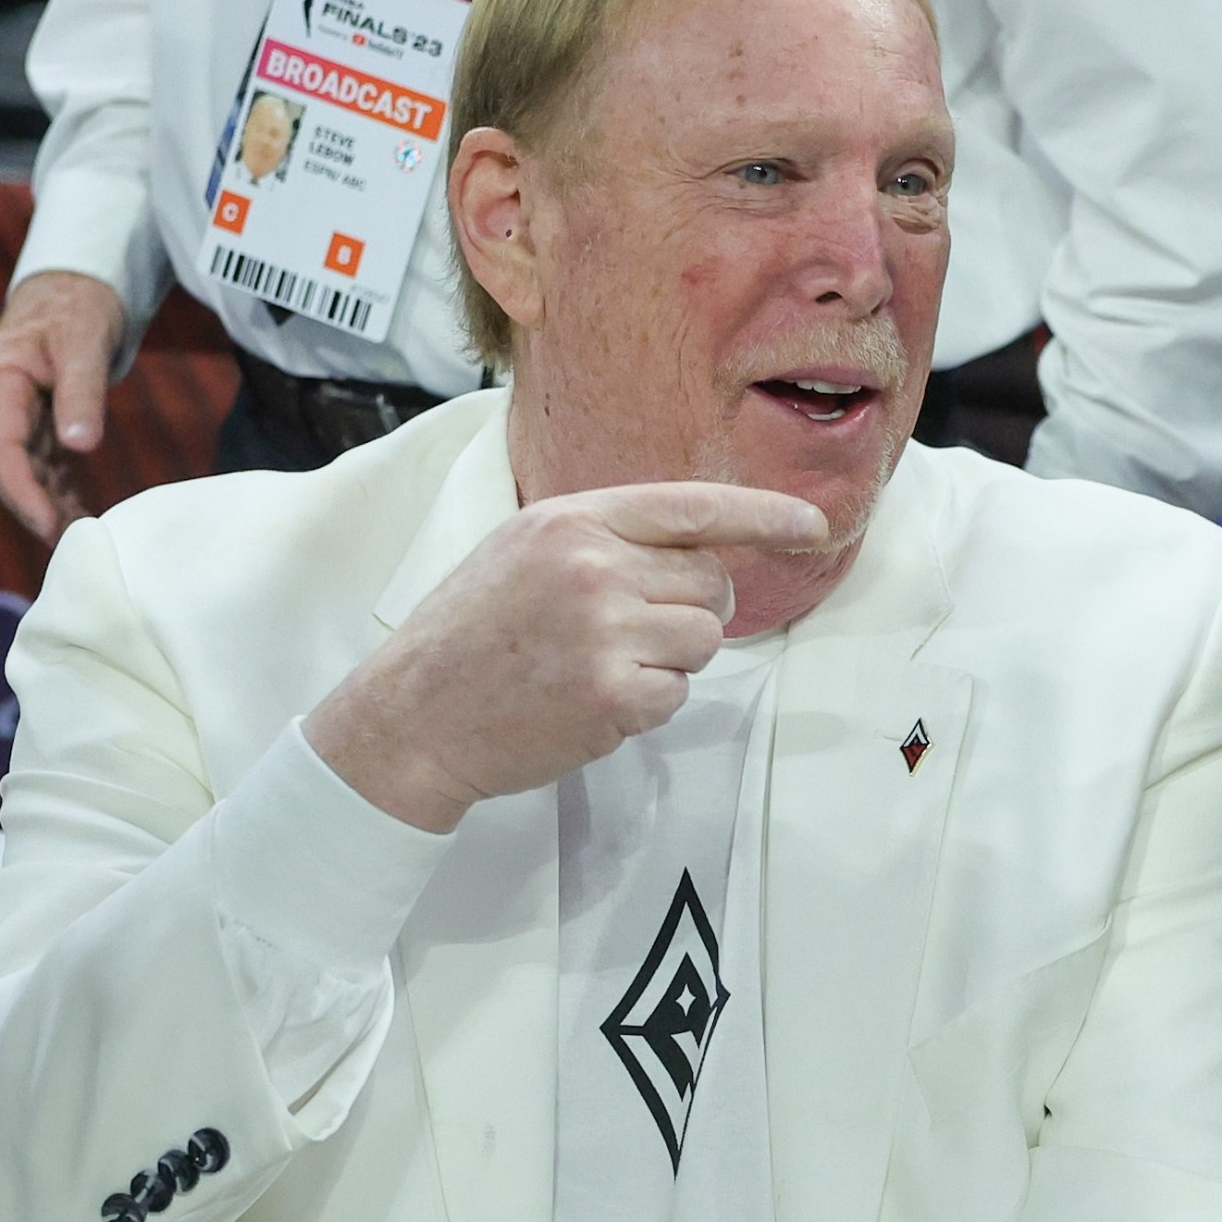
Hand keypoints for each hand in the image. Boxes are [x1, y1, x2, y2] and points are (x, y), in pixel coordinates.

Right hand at [0, 271, 125, 541]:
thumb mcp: (84, 342)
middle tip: (66, 545)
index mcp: (2, 381)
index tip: (46, 522)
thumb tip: (81, 447)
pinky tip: (82, 518)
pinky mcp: (43, 420)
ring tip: (78, 542)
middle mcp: (4, 403)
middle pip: (10, 466)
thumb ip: (82, 392)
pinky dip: (62, 490)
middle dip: (33, 507)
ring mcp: (22, 414)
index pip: (2, 446)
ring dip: (49, 505)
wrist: (77, 286)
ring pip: (28, 469)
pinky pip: (47, 463)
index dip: (21, 489)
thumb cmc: (78, 307)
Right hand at [304, 482, 828, 832]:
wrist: (410, 715)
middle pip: (713, 581)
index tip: (811, 525)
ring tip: (602, 666)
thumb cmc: (472, 633)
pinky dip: (647, 705)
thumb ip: (607, 536)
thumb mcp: (524, 548)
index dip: (763, 515)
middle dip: (692, 611)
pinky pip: (678, 694)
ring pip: (705, 639)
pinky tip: (590, 701)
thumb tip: (702, 544)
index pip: (694, 506)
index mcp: (573, 519)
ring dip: (672, 661)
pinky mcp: (611, 694)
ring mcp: (604, 630)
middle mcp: (594, 565)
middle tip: (630, 633)